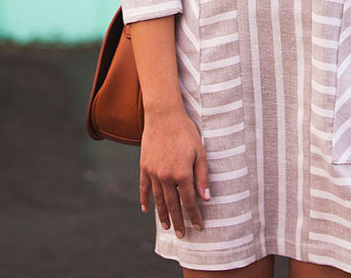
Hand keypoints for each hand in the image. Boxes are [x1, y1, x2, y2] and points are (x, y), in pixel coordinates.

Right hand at [139, 109, 209, 237]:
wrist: (163, 115)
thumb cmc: (185, 131)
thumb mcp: (200, 151)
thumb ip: (202, 176)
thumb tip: (206, 198)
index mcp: (182, 174)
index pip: (190, 201)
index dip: (195, 215)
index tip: (198, 226)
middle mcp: (166, 177)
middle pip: (173, 205)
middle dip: (179, 221)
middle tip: (182, 235)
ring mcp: (153, 173)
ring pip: (159, 200)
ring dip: (163, 215)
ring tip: (167, 227)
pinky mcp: (144, 167)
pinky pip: (144, 188)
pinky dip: (145, 200)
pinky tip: (146, 210)